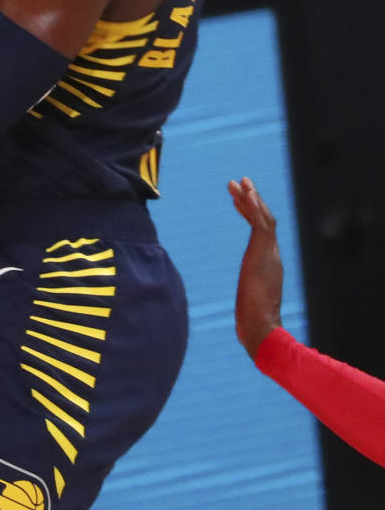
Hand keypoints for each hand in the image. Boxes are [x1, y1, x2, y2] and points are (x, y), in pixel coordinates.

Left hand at [229, 176, 283, 359]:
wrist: (262, 329)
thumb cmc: (255, 324)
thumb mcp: (251, 306)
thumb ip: (251, 305)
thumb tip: (245, 322)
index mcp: (269, 265)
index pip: (261, 233)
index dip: (250, 214)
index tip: (238, 201)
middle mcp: (272, 256)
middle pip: (264, 220)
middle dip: (251, 200)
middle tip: (240, 181)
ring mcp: (270, 253)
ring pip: (263, 217)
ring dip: (251, 197)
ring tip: (239, 180)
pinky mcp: (264, 252)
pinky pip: (261, 222)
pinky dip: (254, 206)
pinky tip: (246, 192)